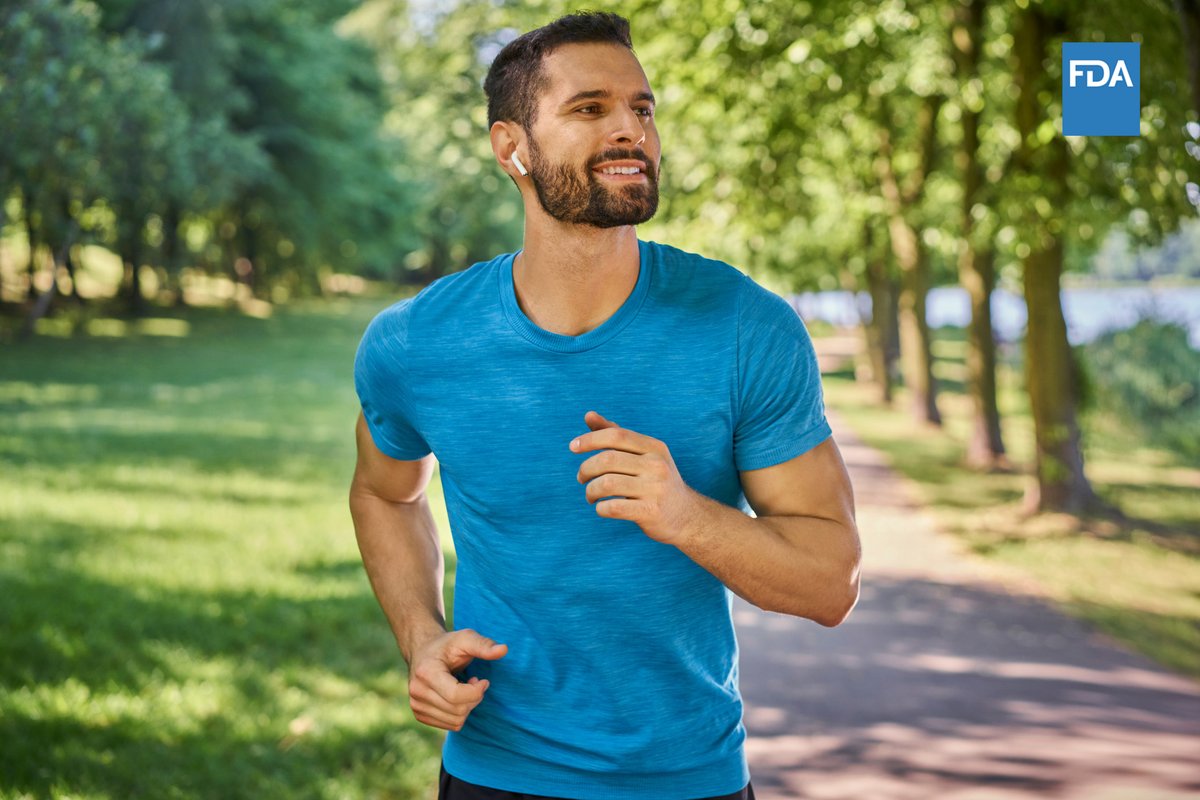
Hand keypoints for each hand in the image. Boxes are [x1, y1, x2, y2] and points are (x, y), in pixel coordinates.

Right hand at [407, 628, 506, 731]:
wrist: (423, 651)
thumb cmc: (448, 645)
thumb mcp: (466, 638)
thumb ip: (483, 645)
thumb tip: (504, 649)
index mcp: (426, 673)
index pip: (456, 696)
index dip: (476, 691)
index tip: (483, 680)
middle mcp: (417, 691)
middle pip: (458, 711)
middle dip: (474, 698)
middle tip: (474, 682)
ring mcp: (416, 705)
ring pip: (456, 721)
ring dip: (468, 707)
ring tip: (465, 688)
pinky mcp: (419, 714)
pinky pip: (450, 725)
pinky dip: (460, 714)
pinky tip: (457, 697)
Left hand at [571, 410, 700, 545]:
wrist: (687, 516)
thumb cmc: (656, 482)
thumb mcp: (644, 455)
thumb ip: (616, 436)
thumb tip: (588, 415)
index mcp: (654, 447)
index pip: (617, 435)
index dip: (590, 439)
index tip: (572, 446)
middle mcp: (657, 465)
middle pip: (608, 460)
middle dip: (586, 469)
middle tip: (581, 478)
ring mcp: (655, 489)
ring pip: (607, 484)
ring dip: (590, 490)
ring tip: (591, 495)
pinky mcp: (651, 512)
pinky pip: (613, 508)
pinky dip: (600, 508)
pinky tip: (601, 508)